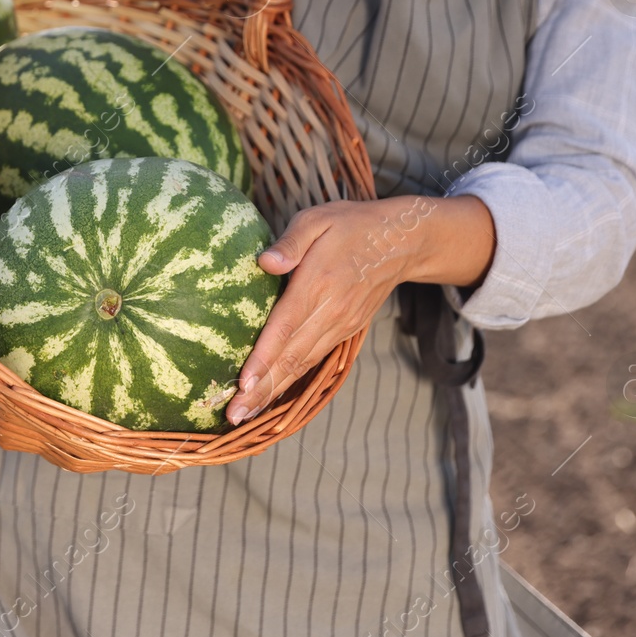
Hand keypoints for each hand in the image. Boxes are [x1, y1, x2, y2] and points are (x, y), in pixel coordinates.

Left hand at [224, 194, 495, 424]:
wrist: (402, 241)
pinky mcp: (347, 330)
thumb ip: (291, 242)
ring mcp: (341, 325)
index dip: (264, 357)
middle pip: (291, 357)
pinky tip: (272, 393)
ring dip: (274, 392)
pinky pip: (315, 360)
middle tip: (233, 415)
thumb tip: (265, 262)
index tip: (242, 383)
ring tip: (245, 414)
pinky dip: (292, 380)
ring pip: (302, 365)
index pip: (285, 327)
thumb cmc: (350, 225)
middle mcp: (331, 312)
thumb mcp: (318, 220)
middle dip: (262, 389)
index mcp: (318, 284)